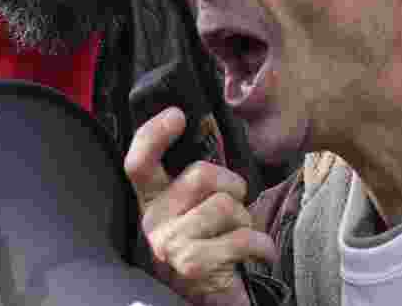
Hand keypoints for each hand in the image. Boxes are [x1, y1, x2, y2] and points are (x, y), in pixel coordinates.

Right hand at [125, 107, 276, 305]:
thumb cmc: (209, 246)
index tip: (178, 115)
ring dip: (246, 220)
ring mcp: (170, 244)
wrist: (210, 301)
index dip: (154, 133)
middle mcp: (153, 221)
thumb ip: (195, 179)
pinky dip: (262, 246)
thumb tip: (207, 129)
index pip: (139, 161)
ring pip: (226, 205)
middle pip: (201, 175)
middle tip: (234, 207)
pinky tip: (257, 254)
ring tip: (238, 237)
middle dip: (233, 185)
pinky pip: (243, 237)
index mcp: (151, 200)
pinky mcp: (194, 265)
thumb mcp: (193, 210)